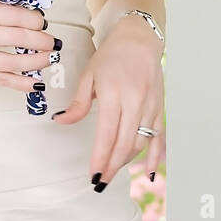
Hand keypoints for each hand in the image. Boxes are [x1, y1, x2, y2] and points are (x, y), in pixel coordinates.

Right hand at [0, 0, 57, 91]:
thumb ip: (6, 10)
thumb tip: (38, 19)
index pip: (17, 16)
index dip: (37, 21)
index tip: (44, 23)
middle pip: (18, 39)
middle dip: (42, 41)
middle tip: (54, 42)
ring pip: (13, 63)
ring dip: (38, 62)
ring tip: (52, 58)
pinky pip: (3, 81)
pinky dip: (22, 84)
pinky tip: (38, 83)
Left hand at [52, 18, 163, 188]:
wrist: (140, 38)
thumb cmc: (112, 55)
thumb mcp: (89, 75)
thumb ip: (78, 103)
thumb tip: (60, 121)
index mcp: (115, 93)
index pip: (107, 134)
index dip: (100, 157)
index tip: (93, 174)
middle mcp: (135, 101)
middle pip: (125, 143)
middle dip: (112, 166)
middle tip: (100, 181)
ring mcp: (150, 105)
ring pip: (141, 141)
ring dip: (126, 161)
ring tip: (113, 171)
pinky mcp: (160, 107)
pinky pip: (158, 136)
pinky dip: (154, 156)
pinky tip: (148, 173)